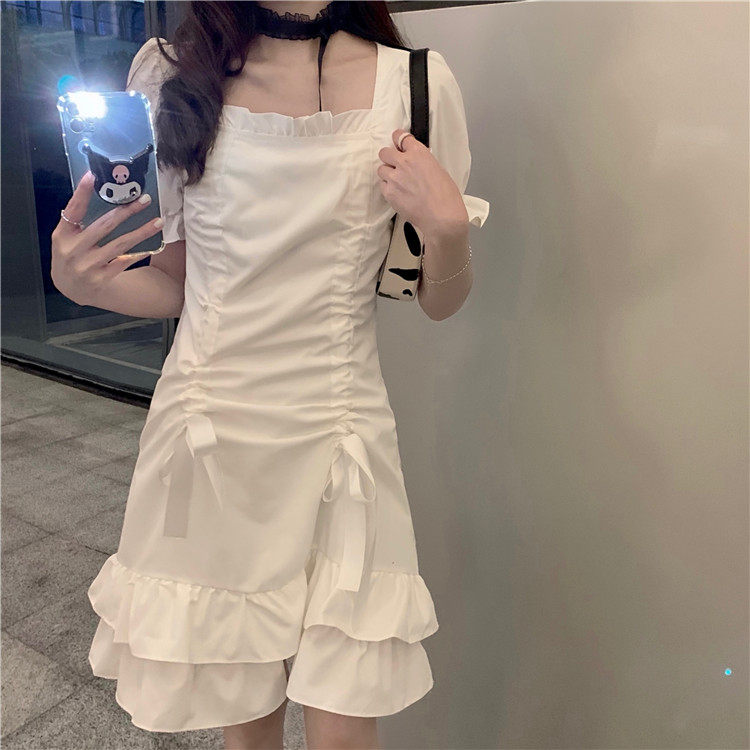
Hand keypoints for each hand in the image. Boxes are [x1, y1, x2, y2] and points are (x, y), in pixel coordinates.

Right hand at [50, 171, 163, 305]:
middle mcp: (73, 250)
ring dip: (141, 231)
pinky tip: (152, 246)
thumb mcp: (66, 238)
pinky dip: (138, 252)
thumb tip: (97, 191)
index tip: (92, 176)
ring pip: (120, 244)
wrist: (71, 289)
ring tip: (158, 221)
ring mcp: (87, 266)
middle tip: (144, 199)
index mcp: (62, 236)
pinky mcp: (101, 279)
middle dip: (126, 211)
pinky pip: (124, 262)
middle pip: (104, 226)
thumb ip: (77, 220)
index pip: (72, 210)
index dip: (81, 193)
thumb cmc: (72, 255)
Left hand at [376, 128, 468, 238]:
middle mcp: (404, 163)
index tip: (397, 141)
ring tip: (397, 180)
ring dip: (387, 173)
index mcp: (419, 154)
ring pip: (381, 169)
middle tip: (395, 163)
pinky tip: (397, 192)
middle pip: (385, 152)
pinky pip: (382, 186)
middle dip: (389, 156)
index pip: (401, 137)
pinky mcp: (390, 193)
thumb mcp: (439, 170)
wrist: (442, 217)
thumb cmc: (446, 197)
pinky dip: (387, 187)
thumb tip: (417, 163)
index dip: (398, 139)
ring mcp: (395, 179)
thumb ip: (423, 163)